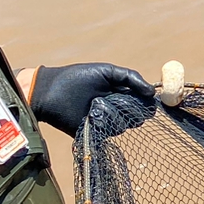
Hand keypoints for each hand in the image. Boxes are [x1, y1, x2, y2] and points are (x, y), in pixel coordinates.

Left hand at [29, 62, 154, 135]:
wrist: (50, 92)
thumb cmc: (77, 77)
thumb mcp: (106, 71)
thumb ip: (130, 77)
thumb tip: (152, 91)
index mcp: (119, 91)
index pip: (141, 99)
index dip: (147, 101)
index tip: (151, 102)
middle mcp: (114, 107)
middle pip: (137, 113)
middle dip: (137, 109)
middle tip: (129, 104)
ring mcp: (105, 120)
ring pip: (125, 123)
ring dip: (121, 116)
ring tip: (106, 105)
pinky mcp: (95, 131)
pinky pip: (110, 132)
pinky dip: (109, 124)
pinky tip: (98, 115)